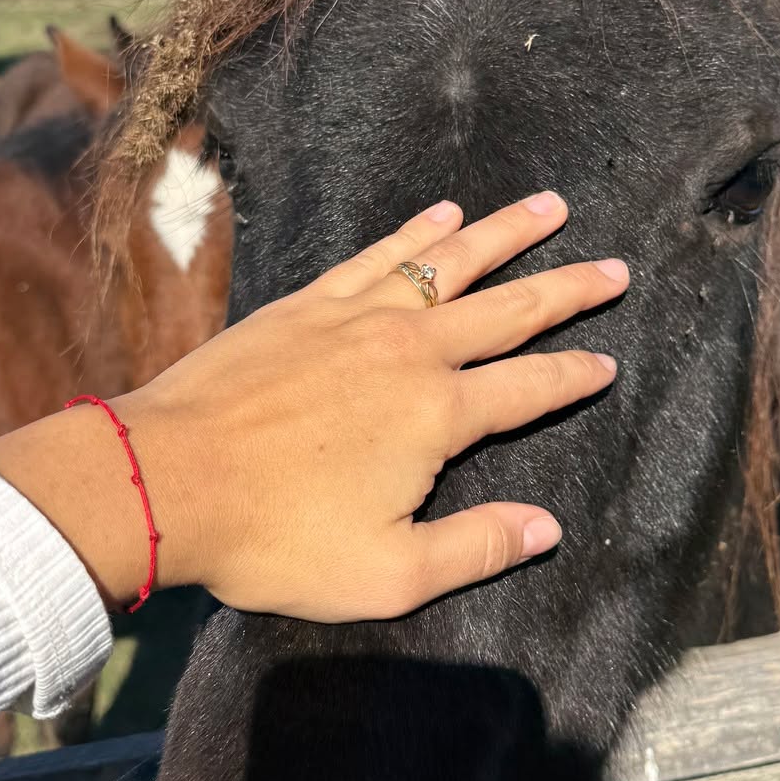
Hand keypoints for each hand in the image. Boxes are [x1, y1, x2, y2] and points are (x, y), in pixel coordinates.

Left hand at [0, 192, 624, 619]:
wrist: (165, 478)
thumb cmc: (274, 538)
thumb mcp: (387, 574)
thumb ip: (476, 547)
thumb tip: (548, 528)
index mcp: (438, 415)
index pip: (528, 388)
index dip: (573, 377)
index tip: (609, 363)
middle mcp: (409, 350)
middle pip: (505, 309)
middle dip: (566, 288)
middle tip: (614, 267)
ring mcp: (355, 317)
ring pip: (448, 262)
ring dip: (504, 233)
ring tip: (549, 206)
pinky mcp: (305, 304)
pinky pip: (377, 256)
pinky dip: (415, 232)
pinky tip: (442, 214)